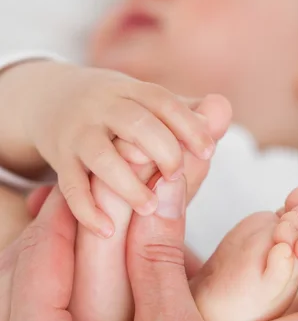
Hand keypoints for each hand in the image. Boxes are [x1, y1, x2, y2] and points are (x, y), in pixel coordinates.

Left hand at [0, 185, 259, 320]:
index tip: (105, 170)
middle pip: (21, 271)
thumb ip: (158, 257)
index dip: (76, 204)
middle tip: (103, 189)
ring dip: (59, 254)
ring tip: (99, 222)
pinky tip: (90, 274)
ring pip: (21, 297)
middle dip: (63, 224)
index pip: (41, 253)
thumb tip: (161, 188)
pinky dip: (58, 291)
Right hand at [21, 60, 230, 235]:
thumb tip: (224, 110)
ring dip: (127, 184)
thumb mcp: (146, 102)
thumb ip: (186, 111)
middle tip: (176, 175)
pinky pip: (70, 186)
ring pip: (101, 156)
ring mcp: (79, 134)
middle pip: (134, 123)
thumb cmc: (117, 109)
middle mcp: (103, 108)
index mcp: (131, 91)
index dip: (188, 125)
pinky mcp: (61, 161)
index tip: (209, 152)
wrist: (49, 99)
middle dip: (162, 150)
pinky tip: (108, 229)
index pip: (162, 101)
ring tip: (149, 208)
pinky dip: (87, 209)